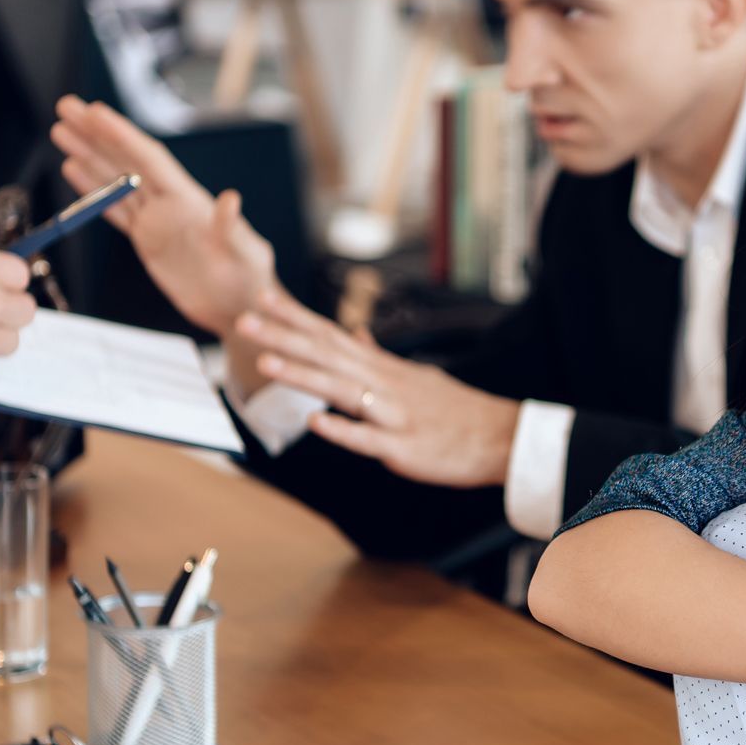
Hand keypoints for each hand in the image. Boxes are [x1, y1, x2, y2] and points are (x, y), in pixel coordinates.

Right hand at [50, 95, 275, 333]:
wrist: (239, 307)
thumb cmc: (250, 279)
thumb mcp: (246, 254)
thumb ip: (232, 229)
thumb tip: (231, 199)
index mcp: (188, 200)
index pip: (149, 159)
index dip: (121, 135)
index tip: (94, 112)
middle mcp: (169, 203)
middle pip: (125, 160)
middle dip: (95, 134)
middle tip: (66, 107)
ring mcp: (157, 219)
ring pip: (114, 180)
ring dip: (88, 155)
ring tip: (61, 131)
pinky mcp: (147, 239)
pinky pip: (114, 209)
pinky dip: (92, 191)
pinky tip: (74, 170)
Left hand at [236, 290, 521, 487]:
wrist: (499, 438)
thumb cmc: (456, 410)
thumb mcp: (417, 376)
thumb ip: (380, 357)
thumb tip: (356, 335)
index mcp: (383, 369)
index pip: (332, 335)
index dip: (296, 317)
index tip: (263, 297)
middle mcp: (384, 384)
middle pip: (327, 355)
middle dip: (284, 336)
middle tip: (246, 319)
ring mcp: (392, 414)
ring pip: (341, 390)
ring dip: (303, 374)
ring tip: (266, 361)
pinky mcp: (402, 446)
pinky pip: (368, 438)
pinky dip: (343, 429)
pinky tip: (316, 422)